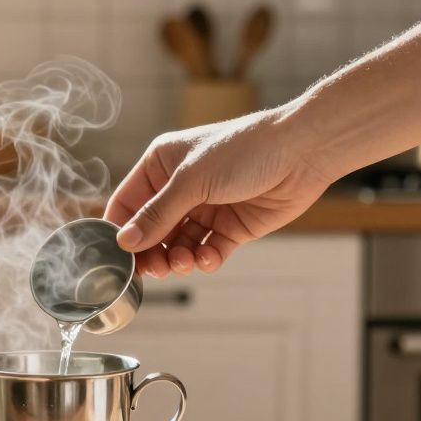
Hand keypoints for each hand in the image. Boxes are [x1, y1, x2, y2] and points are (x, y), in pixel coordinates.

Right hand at [103, 107, 335, 276]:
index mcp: (161, 166)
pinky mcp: (231, 226)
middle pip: (152, 231)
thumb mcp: (191, 181)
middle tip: (156, 270)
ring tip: (183, 263)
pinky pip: (208, 250)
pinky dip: (204, 260)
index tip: (118, 258)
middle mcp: (180, 188)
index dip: (121, 232)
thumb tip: (125, 242)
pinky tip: (206, 260)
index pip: (128, 204)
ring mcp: (206, 208)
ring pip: (178, 244)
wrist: (302, 152)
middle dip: (152, 252)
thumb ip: (157, 214)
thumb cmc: (243, 151)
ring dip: (177, 258)